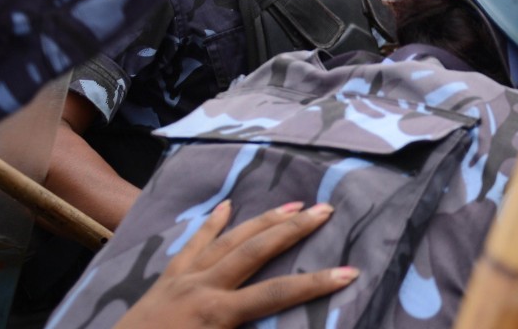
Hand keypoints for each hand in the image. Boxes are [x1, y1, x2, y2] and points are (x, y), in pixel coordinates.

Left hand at [114, 201, 357, 328]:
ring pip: (230, 239)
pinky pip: (193, 244)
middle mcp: (204, 287)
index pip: (278, 295)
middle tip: (327, 209)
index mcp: (217, 314)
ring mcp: (183, 278)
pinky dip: (211, 225)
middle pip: (258, 250)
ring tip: (293, 203)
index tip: (350, 272)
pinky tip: (226, 207)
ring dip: (263, 220)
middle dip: (295, 229)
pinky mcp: (167, 278)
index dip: (316, 284)